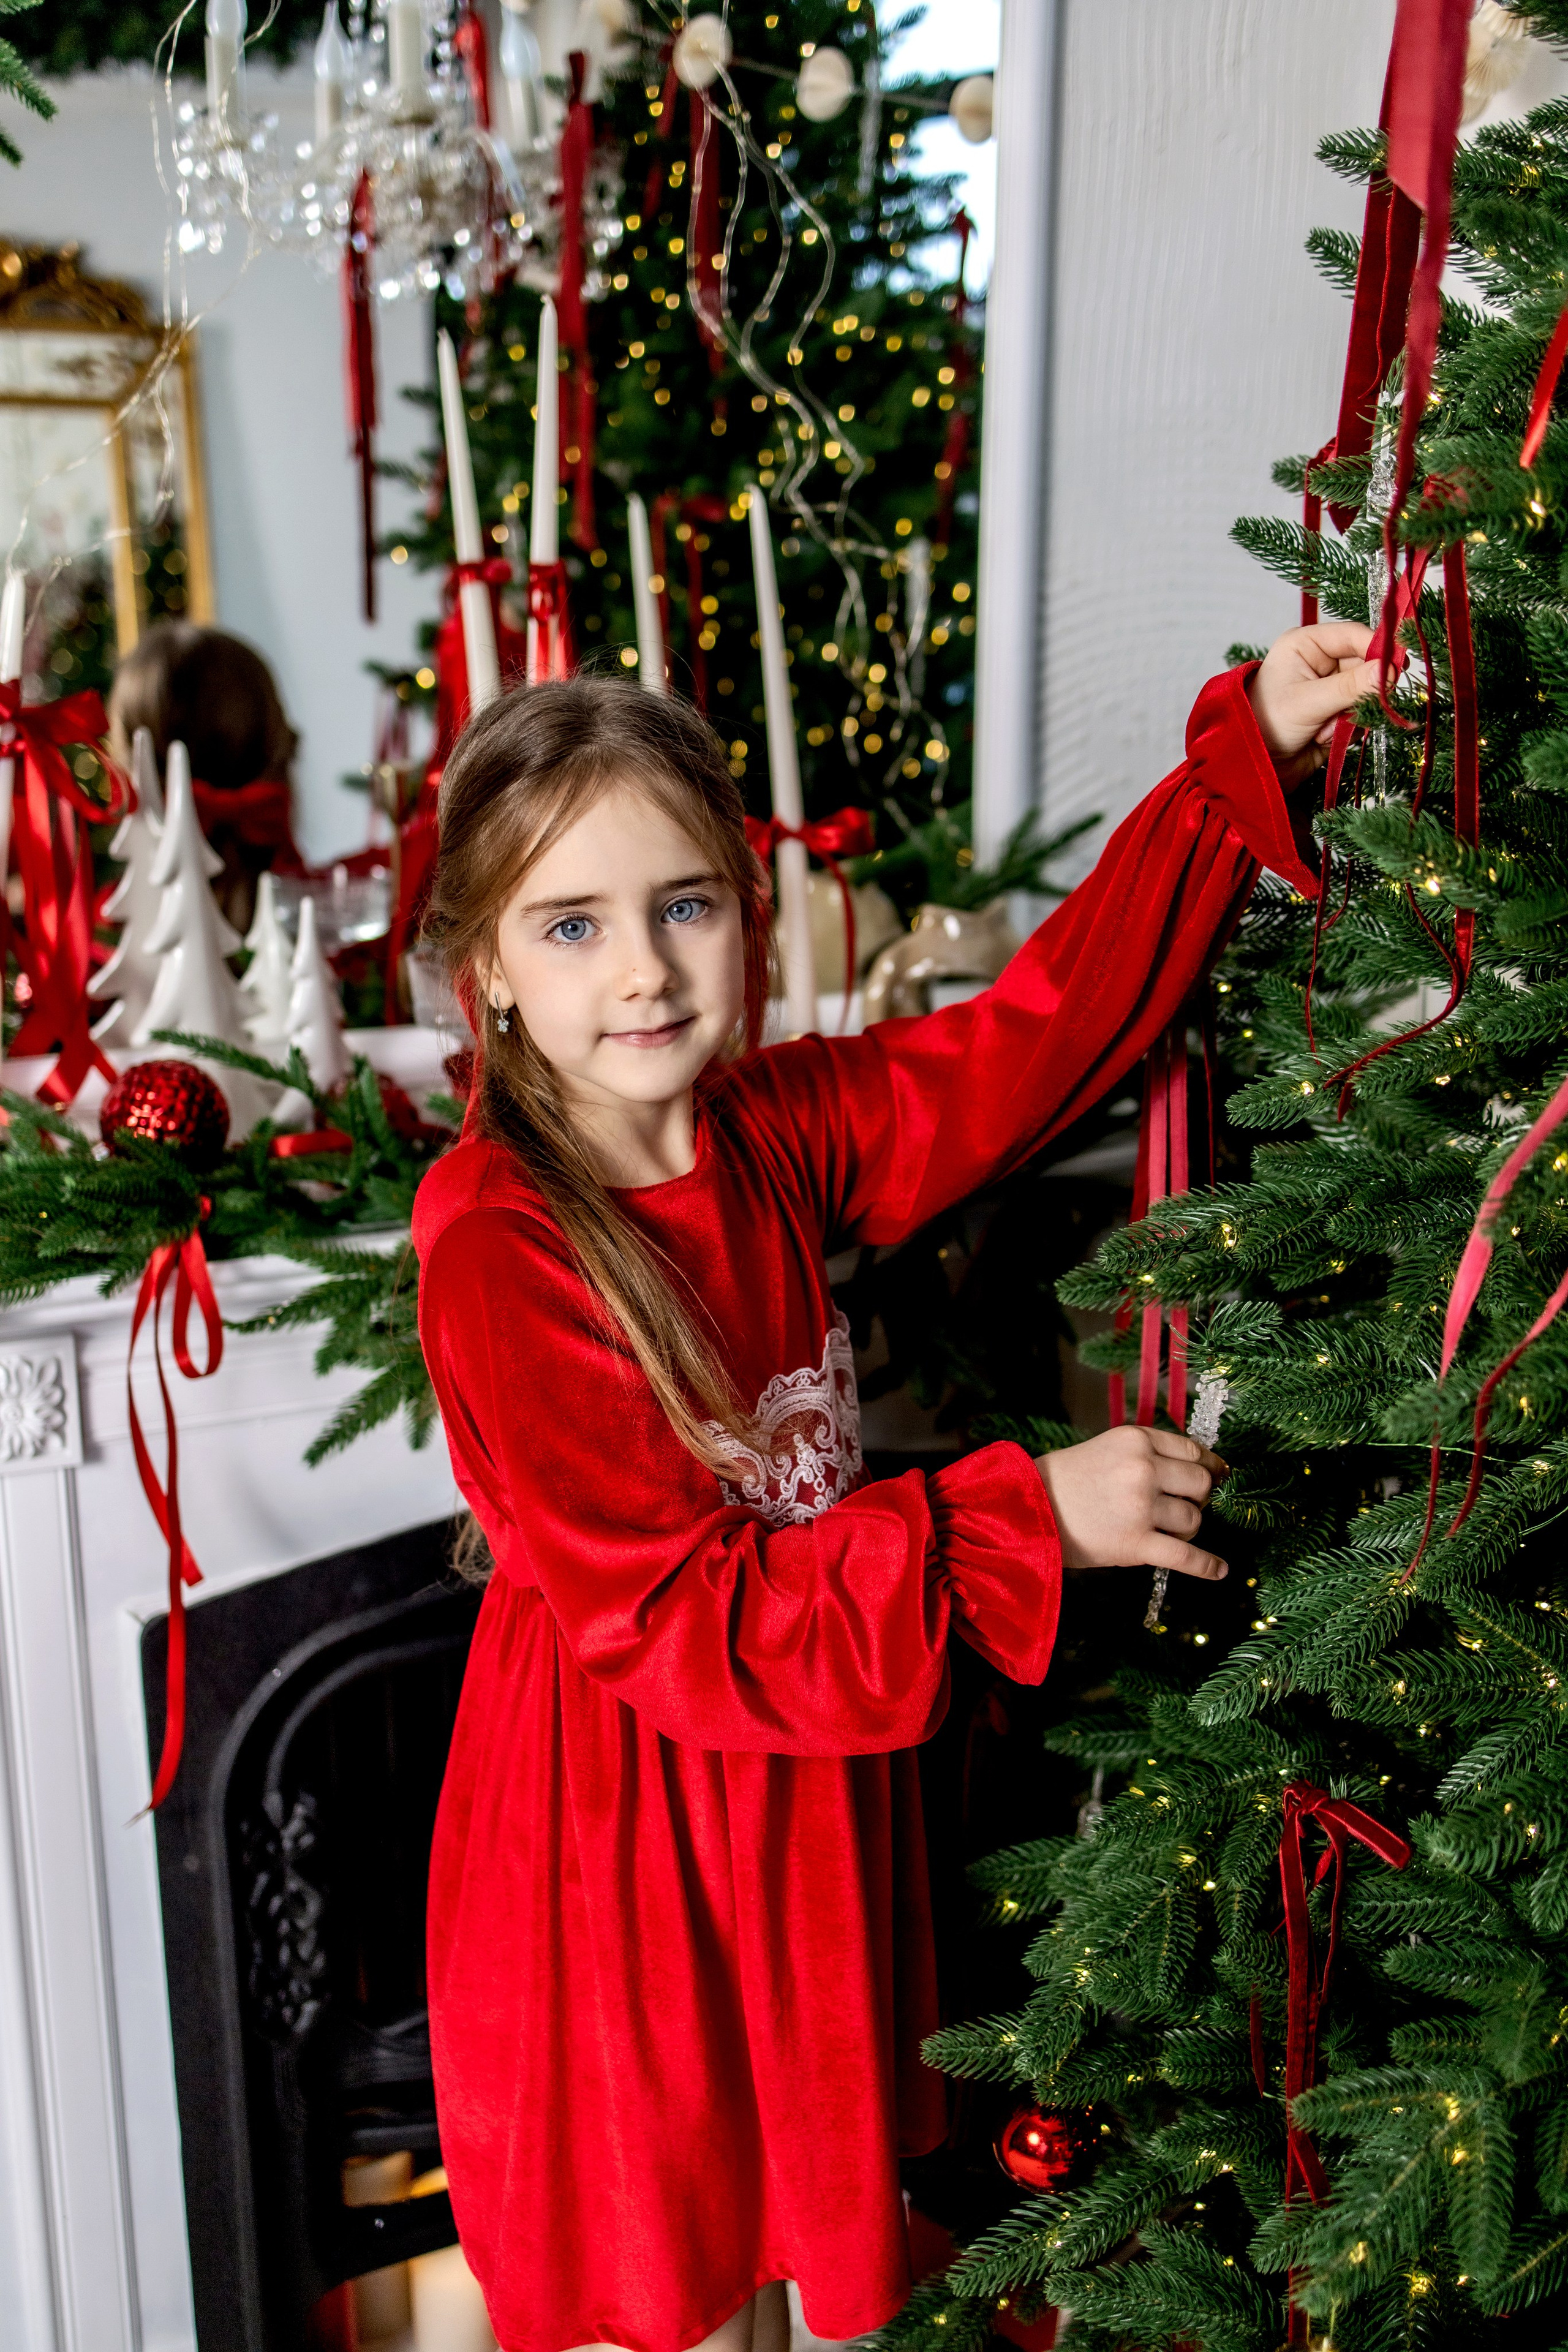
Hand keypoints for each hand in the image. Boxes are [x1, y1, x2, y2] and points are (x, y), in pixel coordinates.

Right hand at [1034, 1425, 1227, 1580]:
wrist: (1025, 1509)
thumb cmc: (1064, 1480)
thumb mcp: (1107, 1448)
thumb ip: (1147, 1455)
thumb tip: (1198, 1471)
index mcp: (1136, 1440)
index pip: (1193, 1451)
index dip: (1209, 1467)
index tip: (1216, 1476)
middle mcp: (1143, 1469)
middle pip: (1201, 1484)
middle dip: (1199, 1498)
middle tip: (1184, 1506)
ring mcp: (1141, 1507)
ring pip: (1193, 1520)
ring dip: (1188, 1529)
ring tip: (1168, 1532)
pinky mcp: (1136, 1544)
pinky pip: (1186, 1557)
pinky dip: (1206, 1566)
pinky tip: (1219, 1570)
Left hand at [1246, 623, 1383, 791]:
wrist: (1252, 767)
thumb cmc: (1265, 726)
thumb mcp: (1307, 703)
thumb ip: (1350, 687)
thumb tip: (1389, 670)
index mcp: (1306, 644)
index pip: (1354, 635)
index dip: (1379, 649)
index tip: (1398, 669)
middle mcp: (1320, 661)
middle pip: (1366, 665)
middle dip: (1362, 692)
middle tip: (1351, 712)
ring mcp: (1330, 687)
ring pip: (1367, 692)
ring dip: (1352, 715)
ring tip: (1323, 730)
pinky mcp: (1337, 711)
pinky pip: (1362, 714)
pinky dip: (1349, 729)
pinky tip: (1324, 738)